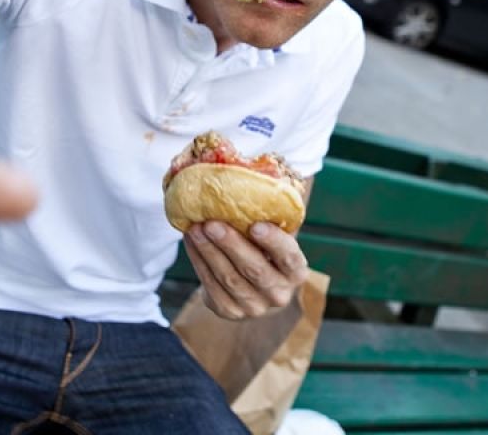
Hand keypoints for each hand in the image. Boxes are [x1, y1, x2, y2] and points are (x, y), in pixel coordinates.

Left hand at [185, 221, 309, 319]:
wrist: (250, 283)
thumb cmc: (262, 247)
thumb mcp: (271, 233)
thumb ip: (267, 214)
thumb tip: (248, 174)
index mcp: (296, 271)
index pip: (290, 257)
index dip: (275, 242)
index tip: (256, 225)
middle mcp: (280, 293)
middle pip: (255, 269)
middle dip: (231, 245)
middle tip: (212, 223)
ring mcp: (255, 307)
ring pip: (230, 279)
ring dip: (209, 252)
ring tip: (195, 229)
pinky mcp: (231, 312)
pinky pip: (212, 287)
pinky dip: (199, 262)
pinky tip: (191, 242)